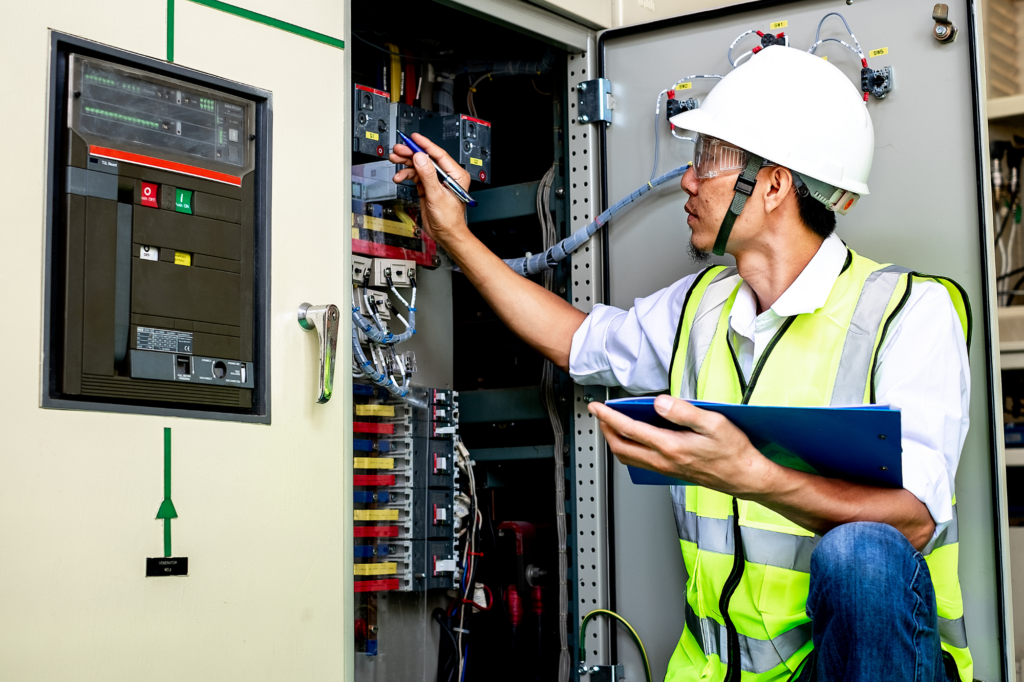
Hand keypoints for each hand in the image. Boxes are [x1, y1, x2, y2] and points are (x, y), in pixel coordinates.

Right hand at [390, 133, 472, 247]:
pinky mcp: (428, 187)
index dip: (425, 144)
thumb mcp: (437, 196)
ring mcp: (436, 181)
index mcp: (455, 174)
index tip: (414, 138)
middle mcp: (446, 175)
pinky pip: (416, 176)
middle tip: (398, 150)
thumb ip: (428, 176)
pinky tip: (399, 176)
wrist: (446, 234)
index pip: (439, 154)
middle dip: (411, 153)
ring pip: (419, 166)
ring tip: (395, 160)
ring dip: (406, 164)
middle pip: (426, 158)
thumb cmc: (449, 219)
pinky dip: (406, 175)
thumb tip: (421, 158)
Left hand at [587, 395, 776, 496]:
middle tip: (600, 415)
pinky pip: (640, 462)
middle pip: (621, 447)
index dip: (609, 416)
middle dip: (606, 430)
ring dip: (615, 441)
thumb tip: (659, 402)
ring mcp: (666, 469)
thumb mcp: (714, 423)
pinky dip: (629, 449)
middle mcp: (664, 461)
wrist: (745, 477)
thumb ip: (684, 411)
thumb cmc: (734, 451)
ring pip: (629, 457)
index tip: (597, 407)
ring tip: (612, 424)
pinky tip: (635, 438)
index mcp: (671, 447)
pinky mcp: (670, 472)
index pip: (630, 430)